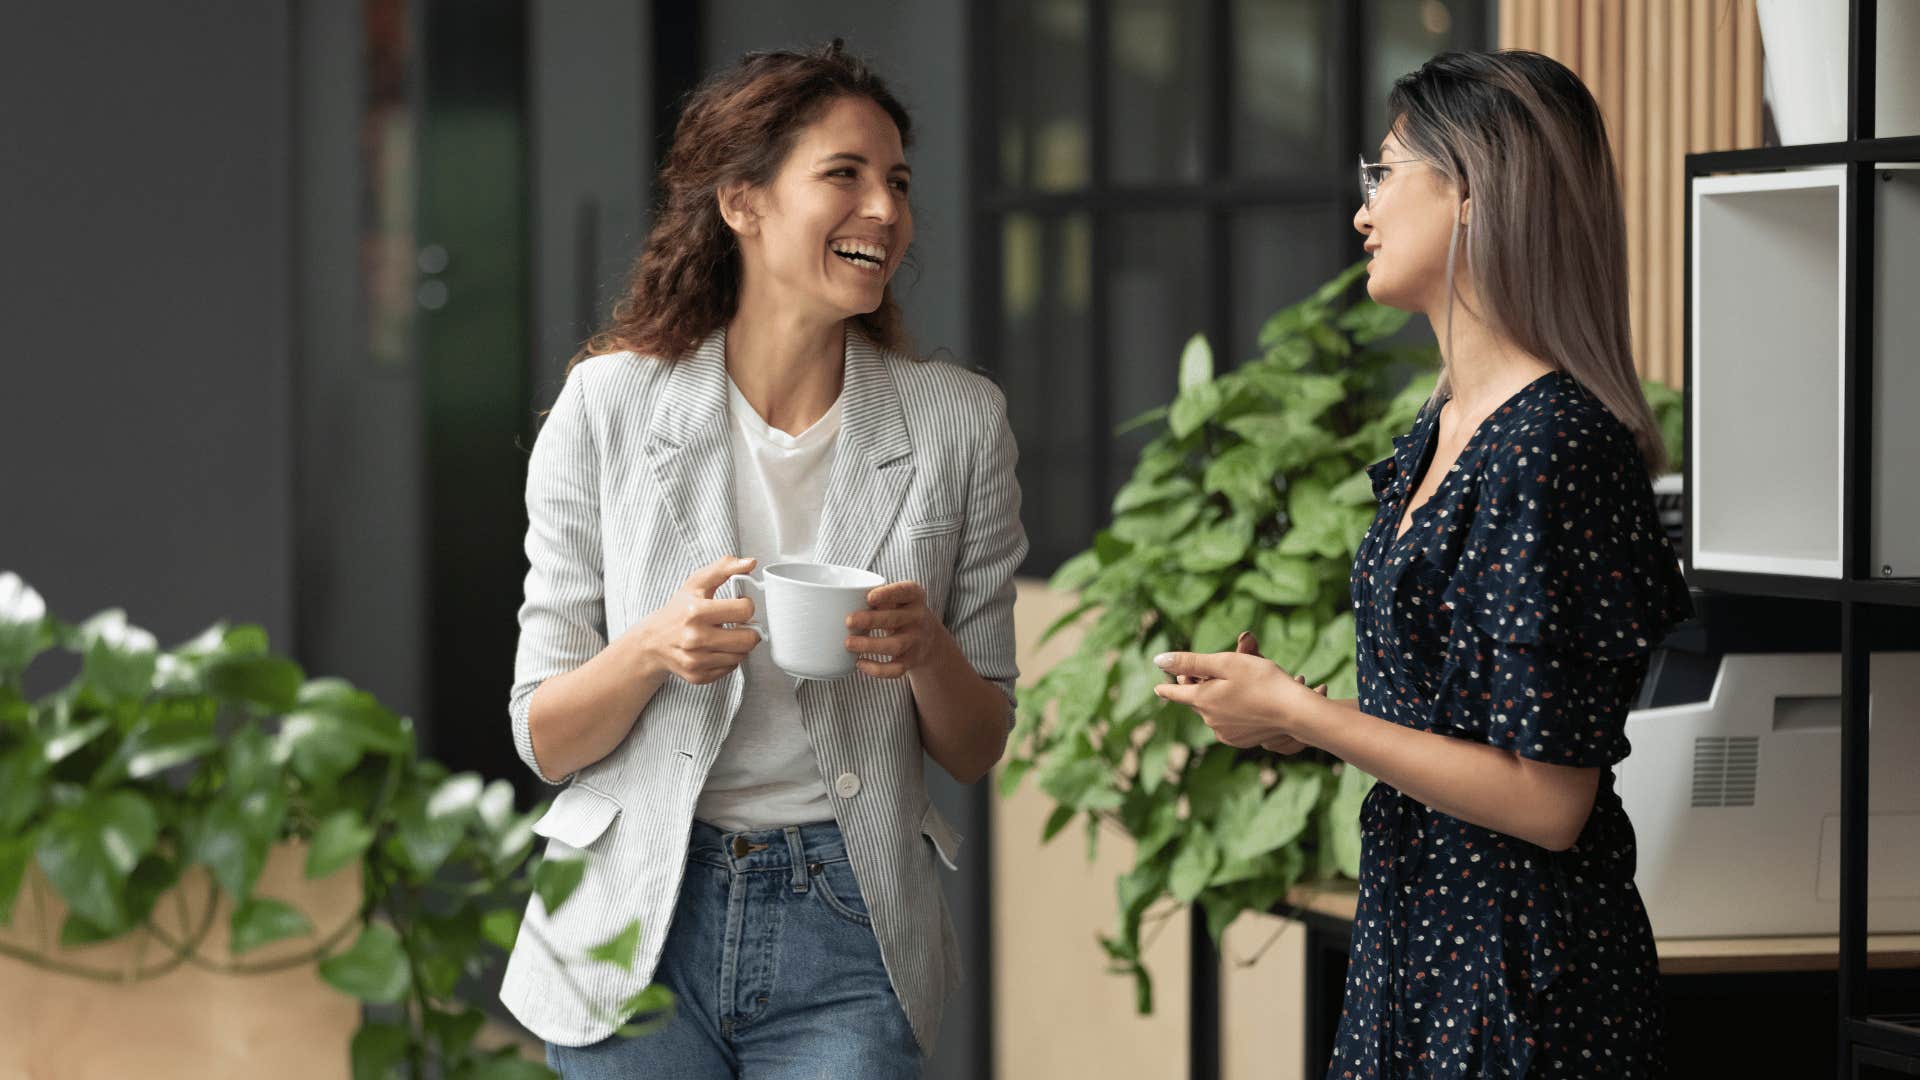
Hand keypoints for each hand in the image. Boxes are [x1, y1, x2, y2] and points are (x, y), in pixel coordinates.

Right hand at [632, 557, 761, 684]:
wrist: (653, 640)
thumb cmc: (679, 609)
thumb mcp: (697, 583)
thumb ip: (724, 568)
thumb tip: (750, 562)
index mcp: (696, 611)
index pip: (744, 610)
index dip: (746, 606)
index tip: (739, 605)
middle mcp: (695, 638)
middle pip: (747, 639)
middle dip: (749, 630)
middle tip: (740, 624)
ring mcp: (695, 660)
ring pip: (741, 656)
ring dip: (739, 645)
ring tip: (727, 636)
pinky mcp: (697, 676)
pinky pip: (730, 669)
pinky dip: (728, 659)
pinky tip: (717, 649)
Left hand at [845, 580, 940, 678]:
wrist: (928, 637)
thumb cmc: (900, 611)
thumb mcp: (896, 598)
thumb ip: (877, 596)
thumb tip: (840, 602)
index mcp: (914, 596)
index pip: (905, 591)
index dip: (888, 594)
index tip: (869, 597)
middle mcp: (918, 617)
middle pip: (895, 619)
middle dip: (871, 620)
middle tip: (848, 621)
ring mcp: (916, 640)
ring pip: (895, 645)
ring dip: (870, 645)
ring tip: (848, 643)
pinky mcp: (912, 660)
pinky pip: (896, 669)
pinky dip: (877, 669)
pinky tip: (859, 663)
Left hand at [1152, 644, 1324, 751]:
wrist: (1294, 711)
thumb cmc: (1262, 680)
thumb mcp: (1225, 663)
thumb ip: (1190, 661)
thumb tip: (1158, 659)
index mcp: (1202, 699)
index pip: (1176, 693)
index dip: (1167, 687)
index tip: (1158, 688)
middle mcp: (1208, 720)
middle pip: (1197, 700)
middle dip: (1201, 686)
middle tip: (1214, 672)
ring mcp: (1223, 733)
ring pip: (1212, 712)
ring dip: (1217, 700)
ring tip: (1239, 687)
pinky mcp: (1238, 740)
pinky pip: (1226, 724)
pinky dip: (1230, 714)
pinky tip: (1247, 705)